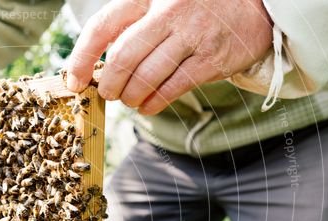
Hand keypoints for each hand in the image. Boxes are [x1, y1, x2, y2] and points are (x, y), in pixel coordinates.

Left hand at [65, 0, 272, 113]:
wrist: (252, 7)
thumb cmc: (191, 10)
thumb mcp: (157, 4)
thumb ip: (127, 27)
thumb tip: (90, 66)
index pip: (102, 26)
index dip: (82, 58)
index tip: (74, 81)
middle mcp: (169, 10)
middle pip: (122, 57)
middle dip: (109, 84)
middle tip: (108, 93)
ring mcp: (192, 34)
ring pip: (146, 77)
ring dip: (130, 96)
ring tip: (129, 99)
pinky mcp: (211, 58)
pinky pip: (171, 89)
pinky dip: (153, 103)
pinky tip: (147, 105)